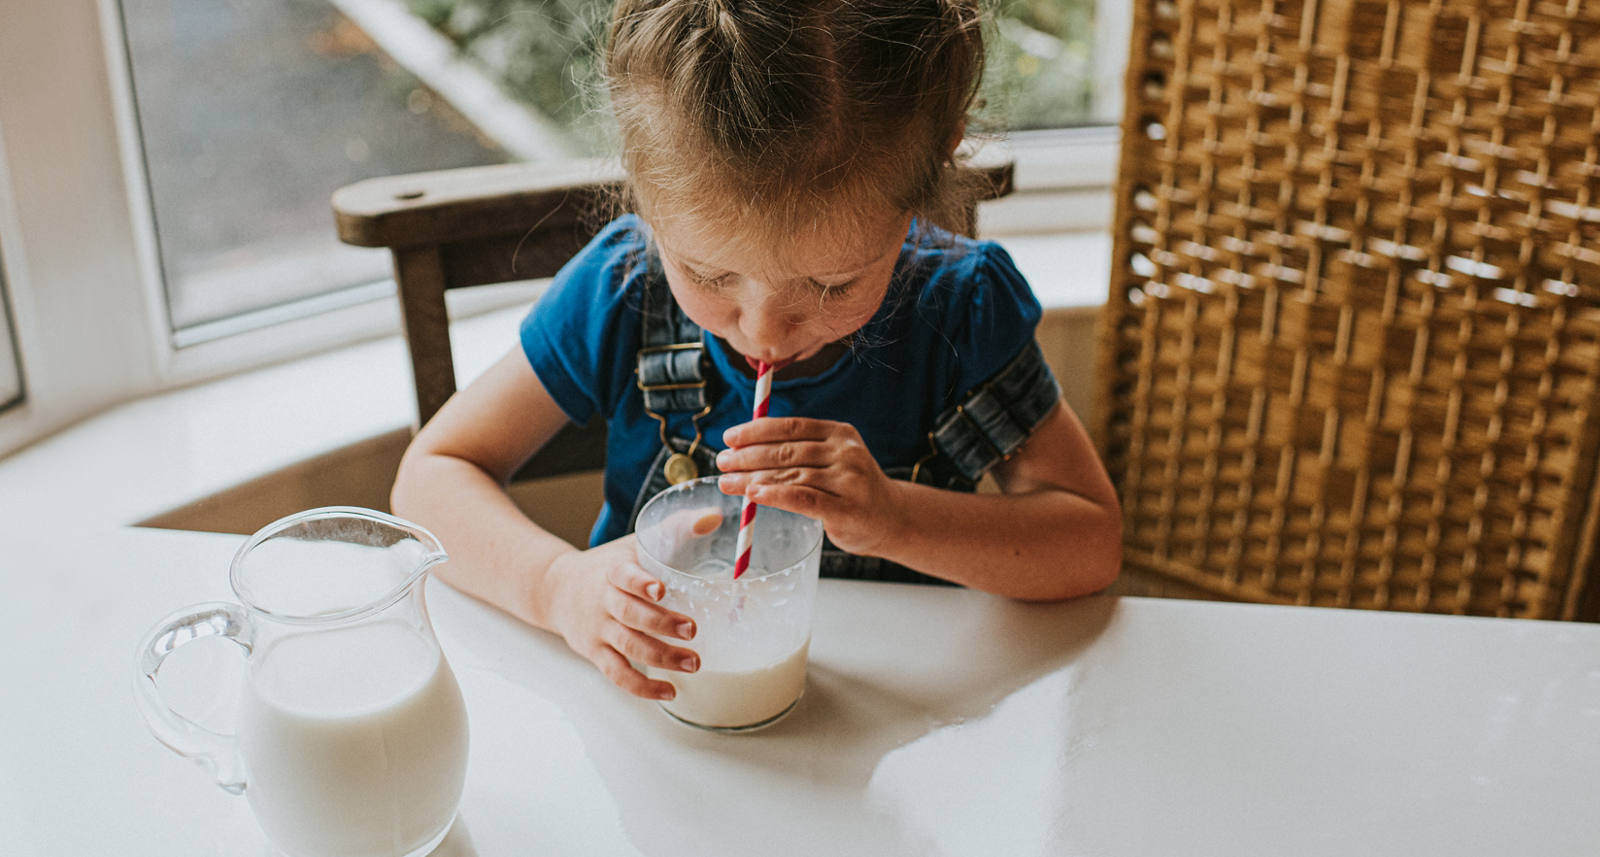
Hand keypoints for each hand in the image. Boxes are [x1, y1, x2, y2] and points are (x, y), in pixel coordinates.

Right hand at [545, 535, 700, 700]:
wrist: (555, 589)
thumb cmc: (606, 565)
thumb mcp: (633, 543)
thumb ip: (673, 529)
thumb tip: (713, 517)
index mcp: (612, 571)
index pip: (623, 576)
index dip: (640, 583)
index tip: (660, 590)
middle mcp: (603, 601)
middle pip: (630, 615)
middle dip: (661, 625)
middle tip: (692, 630)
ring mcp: (598, 630)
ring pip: (627, 646)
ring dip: (661, 658)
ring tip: (693, 663)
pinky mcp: (596, 653)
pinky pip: (617, 674)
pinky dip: (642, 687)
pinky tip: (669, 691)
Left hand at [716, 417, 901, 555]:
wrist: (893, 520)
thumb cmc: (852, 490)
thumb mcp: (833, 461)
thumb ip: (800, 453)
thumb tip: (744, 450)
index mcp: (840, 434)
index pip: (791, 427)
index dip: (756, 430)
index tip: (729, 437)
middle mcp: (846, 453)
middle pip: (787, 450)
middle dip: (747, 456)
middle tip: (721, 461)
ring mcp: (848, 481)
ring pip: (790, 475)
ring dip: (752, 478)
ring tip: (727, 482)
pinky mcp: (846, 509)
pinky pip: (803, 498)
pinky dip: (775, 495)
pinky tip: (753, 496)